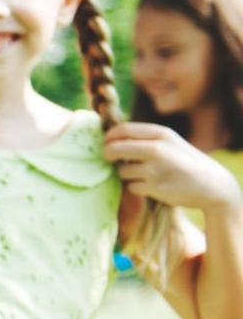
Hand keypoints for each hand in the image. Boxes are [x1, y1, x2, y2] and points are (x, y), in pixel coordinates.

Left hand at [105, 123, 242, 210]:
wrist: (212, 185)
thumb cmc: (185, 161)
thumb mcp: (170, 142)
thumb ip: (144, 138)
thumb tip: (110, 138)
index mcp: (161, 134)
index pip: (121, 130)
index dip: (108, 137)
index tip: (106, 142)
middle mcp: (157, 149)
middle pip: (114, 149)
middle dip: (108, 154)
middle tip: (111, 159)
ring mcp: (155, 169)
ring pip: (122, 171)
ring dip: (127, 174)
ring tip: (144, 174)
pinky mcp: (155, 187)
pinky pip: (131, 186)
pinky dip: (136, 187)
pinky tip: (151, 185)